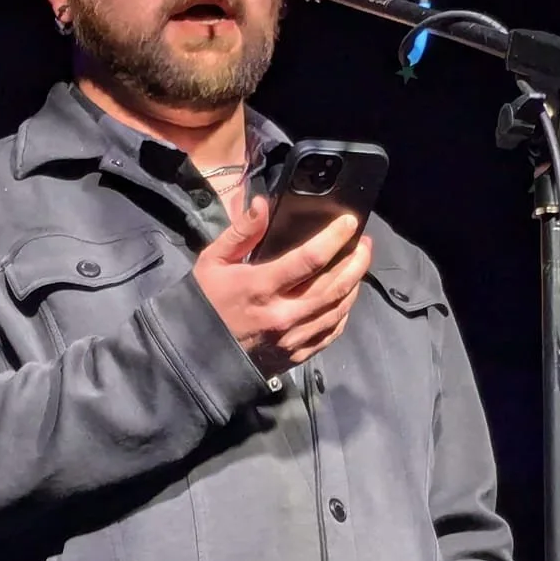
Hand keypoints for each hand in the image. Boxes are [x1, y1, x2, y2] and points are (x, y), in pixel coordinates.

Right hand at [193, 197, 372, 372]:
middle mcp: (282, 314)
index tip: (350, 222)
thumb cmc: (205, 302)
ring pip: (338, 309)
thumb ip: (241, 232)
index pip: (310, 259)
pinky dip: (343, 313)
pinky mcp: (295, 355)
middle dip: (356, 260)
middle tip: (364, 243)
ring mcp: (291, 338)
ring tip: (359, 265)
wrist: (195, 354)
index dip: (335, 238)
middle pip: (334, 285)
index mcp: (260, 287)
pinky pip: (330, 333)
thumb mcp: (213, 261)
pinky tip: (346, 298)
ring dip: (354, 284)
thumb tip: (264, 205)